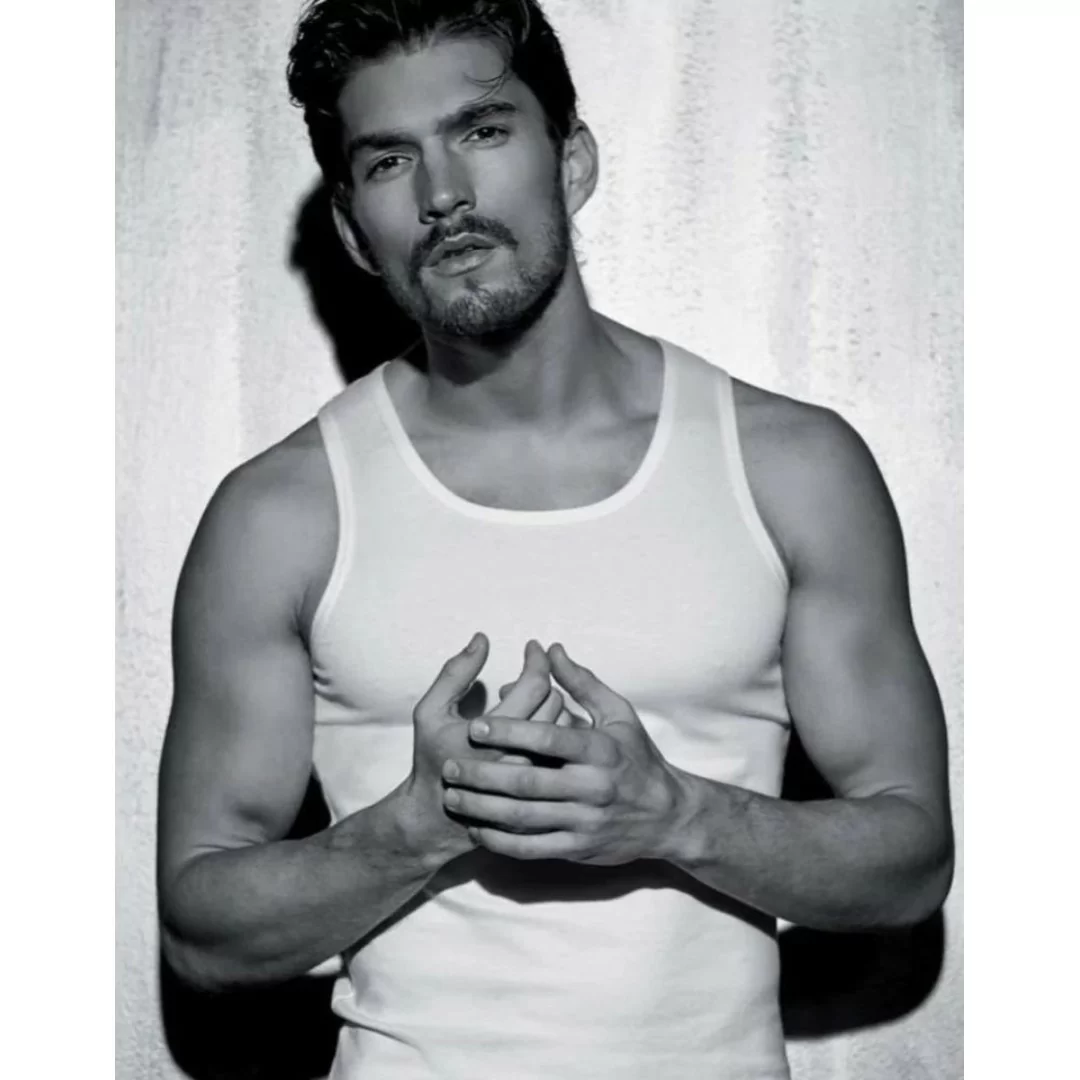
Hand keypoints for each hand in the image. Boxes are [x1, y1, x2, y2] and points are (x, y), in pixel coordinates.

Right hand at [400, 635, 552, 867]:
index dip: (537, 659)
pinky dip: (555, 731)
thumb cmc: (432, 757)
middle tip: (523, 679)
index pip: (535, 684)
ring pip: (564, 726)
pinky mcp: (544, 788)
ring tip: (526, 704)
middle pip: (554, 702)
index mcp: (492, 733)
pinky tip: (535, 728)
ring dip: (550, 705)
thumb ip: (455, 673)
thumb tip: (482, 639)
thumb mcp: (430, 711)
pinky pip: (565, 750)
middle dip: (542, 681)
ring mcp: (535, 775)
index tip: (533, 647)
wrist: (439, 816)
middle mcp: (521, 755)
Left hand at [440, 643, 688, 864]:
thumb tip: (549, 649)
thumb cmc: (637, 757)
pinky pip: (532, 849)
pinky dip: (501, 842)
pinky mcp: (578, 849)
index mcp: (600, 750)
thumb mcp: (618, 714)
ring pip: (524, 819)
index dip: (509, 733)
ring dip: (483, 809)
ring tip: (453, 797)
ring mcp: (585, 822)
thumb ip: (581, 683)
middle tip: (449, 768)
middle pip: (528, 782)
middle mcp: (592, 788)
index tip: (474, 727)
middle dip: (483, 775)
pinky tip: (477, 829)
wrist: (668, 817)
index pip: (548, 739)